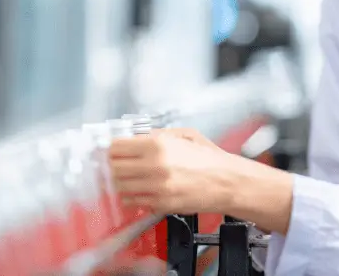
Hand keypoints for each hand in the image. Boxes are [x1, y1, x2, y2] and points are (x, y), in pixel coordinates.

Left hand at [108, 128, 238, 214]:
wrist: (227, 182)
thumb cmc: (209, 159)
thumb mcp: (185, 134)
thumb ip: (158, 134)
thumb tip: (136, 138)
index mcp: (158, 144)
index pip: (116, 147)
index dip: (111, 148)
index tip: (110, 150)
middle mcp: (154, 166)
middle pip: (114, 167)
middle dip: (113, 166)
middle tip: (116, 165)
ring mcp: (156, 187)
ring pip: (120, 186)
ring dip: (120, 182)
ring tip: (128, 178)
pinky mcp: (160, 204)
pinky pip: (133, 201)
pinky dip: (131, 196)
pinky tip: (139, 190)